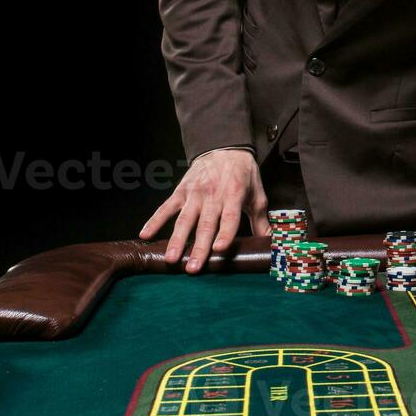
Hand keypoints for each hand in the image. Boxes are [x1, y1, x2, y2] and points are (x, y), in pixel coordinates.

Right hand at [139, 148, 267, 272]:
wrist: (224, 148)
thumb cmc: (243, 175)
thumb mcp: (257, 195)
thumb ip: (261, 221)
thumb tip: (270, 243)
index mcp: (234, 196)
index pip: (230, 218)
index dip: (225, 233)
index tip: (219, 249)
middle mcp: (213, 196)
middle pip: (205, 224)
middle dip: (198, 247)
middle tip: (192, 268)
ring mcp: (195, 194)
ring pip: (184, 219)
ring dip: (177, 240)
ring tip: (171, 259)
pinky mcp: (181, 191)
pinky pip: (166, 207)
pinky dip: (155, 220)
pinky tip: (145, 234)